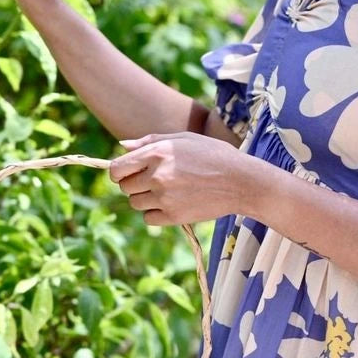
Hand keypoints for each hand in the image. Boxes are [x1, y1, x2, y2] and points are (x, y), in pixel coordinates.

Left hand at [109, 131, 257, 225]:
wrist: (241, 181)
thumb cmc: (213, 155)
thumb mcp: (184, 139)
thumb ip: (150, 141)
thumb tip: (123, 146)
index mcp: (157, 153)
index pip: (116, 169)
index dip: (119, 172)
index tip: (129, 173)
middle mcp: (157, 175)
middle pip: (125, 187)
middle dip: (135, 184)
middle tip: (156, 181)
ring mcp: (165, 197)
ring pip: (136, 203)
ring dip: (146, 199)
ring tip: (169, 191)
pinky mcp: (174, 216)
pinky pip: (149, 218)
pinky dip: (156, 213)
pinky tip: (173, 203)